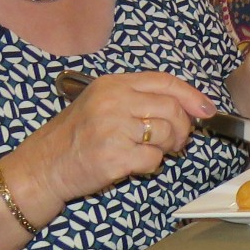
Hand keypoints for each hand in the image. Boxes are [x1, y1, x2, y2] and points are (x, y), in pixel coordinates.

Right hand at [12, 71, 214, 205]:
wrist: (42, 167)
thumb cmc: (75, 136)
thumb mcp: (101, 102)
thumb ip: (138, 98)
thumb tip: (189, 106)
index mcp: (112, 84)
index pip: (164, 81)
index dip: (192, 96)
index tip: (207, 110)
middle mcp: (113, 102)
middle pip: (172, 108)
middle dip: (182, 127)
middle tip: (176, 141)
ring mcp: (112, 129)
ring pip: (166, 134)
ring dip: (167, 147)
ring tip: (151, 152)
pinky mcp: (114, 157)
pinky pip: (153, 160)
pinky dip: (151, 165)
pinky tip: (133, 164)